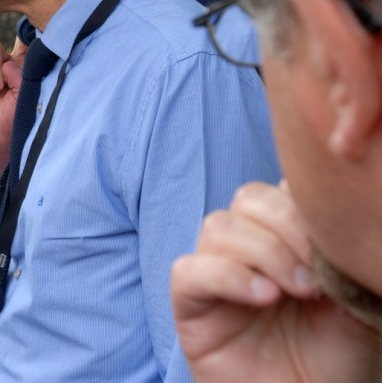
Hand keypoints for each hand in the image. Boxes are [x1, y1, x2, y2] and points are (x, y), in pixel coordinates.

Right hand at [0, 38, 27, 181]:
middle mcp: (19, 66)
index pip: (39, 41)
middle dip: (8, 49)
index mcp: (37, 68)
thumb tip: (7, 60)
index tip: (31, 26)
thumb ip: (20, 71)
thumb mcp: (27, 94)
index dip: (34, 30)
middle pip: (14, 37)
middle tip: (8, 65)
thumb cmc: (22, 121)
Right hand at [170, 181, 380, 382]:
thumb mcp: (359, 302)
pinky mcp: (189, 302)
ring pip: (219, 227)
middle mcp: (246, 246)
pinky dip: (229, 276)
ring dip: (264, 252)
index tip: (340, 239)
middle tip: (318, 273)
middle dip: (287, 225)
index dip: (307, 203)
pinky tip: (264, 298)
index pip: (283, 188)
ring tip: (299, 292)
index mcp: (285, 237)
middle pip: (249, 198)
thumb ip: (346, 259)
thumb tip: (349, 220)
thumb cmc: (336, 360)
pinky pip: (190, 270)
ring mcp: (214, 271)